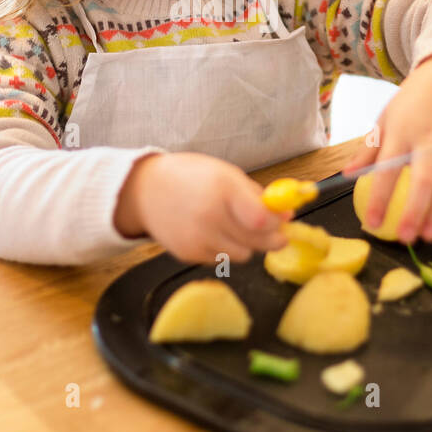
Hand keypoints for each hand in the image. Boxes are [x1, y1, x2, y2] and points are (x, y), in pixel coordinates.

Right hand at [115, 153, 288, 264]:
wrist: (146, 190)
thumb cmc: (190, 177)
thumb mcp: (225, 173)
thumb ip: (256, 195)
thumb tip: (286, 214)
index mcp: (222, 189)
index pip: (261, 219)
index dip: (277, 224)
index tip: (283, 221)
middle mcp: (209, 216)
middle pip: (257, 242)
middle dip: (271, 238)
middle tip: (274, 232)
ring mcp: (197, 238)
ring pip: (242, 255)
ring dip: (246, 243)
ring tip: (234, 226)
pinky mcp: (188, 254)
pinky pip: (221, 259)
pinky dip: (224, 248)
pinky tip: (213, 231)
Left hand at [342, 52, 431, 244]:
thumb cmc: (413, 102)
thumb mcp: (386, 117)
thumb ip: (369, 148)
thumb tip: (349, 175)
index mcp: (402, 130)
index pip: (388, 170)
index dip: (381, 199)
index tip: (372, 223)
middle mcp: (430, 139)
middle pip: (424, 181)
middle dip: (415, 212)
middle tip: (405, 237)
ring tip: (428, 236)